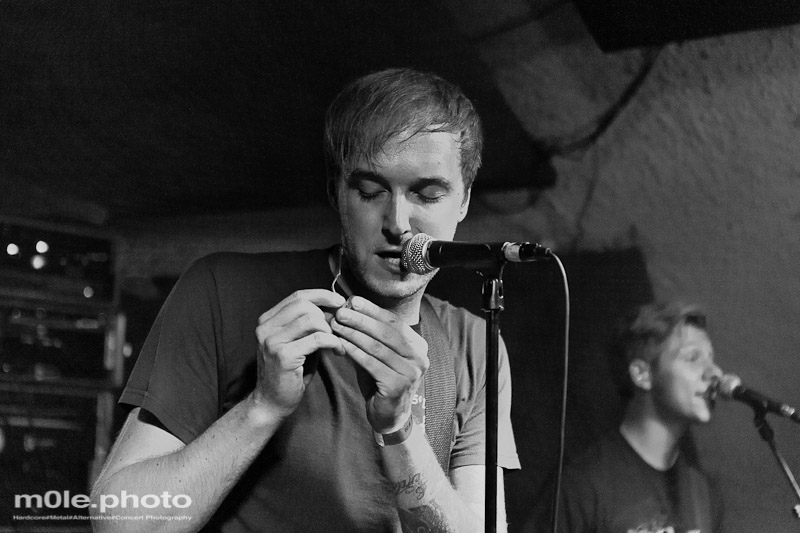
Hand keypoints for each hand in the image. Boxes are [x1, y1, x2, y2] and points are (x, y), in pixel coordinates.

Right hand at [254, 289, 345, 417]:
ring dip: (330, 330)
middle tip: (340, 328)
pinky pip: (317, 339)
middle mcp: (265, 328)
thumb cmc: (290, 372)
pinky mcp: (283, 356)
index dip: (321, 295)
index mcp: (267, 320)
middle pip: (304, 305)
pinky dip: (332, 342)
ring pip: (310, 319)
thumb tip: (335, 307)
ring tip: (338, 342)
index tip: (340, 301)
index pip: (297, 296)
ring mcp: (272, 341)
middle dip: (327, 313)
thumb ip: (310, 324)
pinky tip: (338, 351)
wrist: (272, 402)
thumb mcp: (298, 341)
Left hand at [331, 296, 428, 432]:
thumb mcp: (378, 354)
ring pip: (378, 347)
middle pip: (386, 332)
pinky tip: (342, 344)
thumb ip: (369, 335)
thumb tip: (348, 309)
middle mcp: (419, 357)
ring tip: (337, 325)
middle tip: (341, 311)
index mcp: (418, 345)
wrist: (389, 415)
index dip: (372, 310)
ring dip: (354, 334)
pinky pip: (372, 363)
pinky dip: (355, 352)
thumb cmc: (381, 380)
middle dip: (361, 320)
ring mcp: (411, 372)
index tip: (353, 300)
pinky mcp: (398, 385)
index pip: (393, 322)